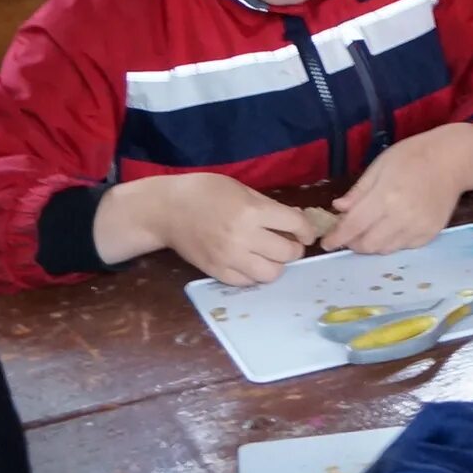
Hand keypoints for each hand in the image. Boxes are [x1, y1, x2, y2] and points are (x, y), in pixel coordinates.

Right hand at [96, 171, 323, 284]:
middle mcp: (243, 237)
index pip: (296, 225)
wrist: (166, 209)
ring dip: (276, 265)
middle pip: (288, 253)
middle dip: (294, 248)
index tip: (305, 232)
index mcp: (252, 212)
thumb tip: (297, 219)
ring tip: (270, 256)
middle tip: (288, 243)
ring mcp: (229, 258)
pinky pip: (247, 283)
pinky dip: (254, 275)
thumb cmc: (205, 192)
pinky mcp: (215, 272)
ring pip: (271, 274)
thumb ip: (270, 206)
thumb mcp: (242, 189)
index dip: (306, 230)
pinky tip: (251, 263)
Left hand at [330, 121, 472, 255]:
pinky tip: (391, 229)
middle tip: (348, 235)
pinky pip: (404, 247)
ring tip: (368, 232)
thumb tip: (339, 210)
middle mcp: (402, 217)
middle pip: (367, 244)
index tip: (326, 243)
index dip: (336, 237)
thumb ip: (359, 191)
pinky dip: (392, 243)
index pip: (353, 226)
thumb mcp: (380, 165)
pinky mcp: (431, 233)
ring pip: (385, 250)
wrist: (453, 160)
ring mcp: (419, 228)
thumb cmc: (413, 156)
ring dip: (371, 245)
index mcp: (385, 196)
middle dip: (352, 243)